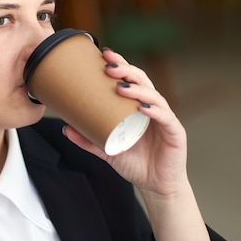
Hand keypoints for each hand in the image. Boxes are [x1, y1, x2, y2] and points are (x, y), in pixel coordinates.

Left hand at [62, 48, 188, 196]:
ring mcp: (165, 119)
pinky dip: (156, 111)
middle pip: (142, 82)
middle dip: (126, 70)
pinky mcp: (175, 133)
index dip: (120, 65)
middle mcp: (153, 108)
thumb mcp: (107, 150)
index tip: (103, 54)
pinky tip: (143, 108)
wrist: (156, 186)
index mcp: (138, 107)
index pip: (131, 79)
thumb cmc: (135, 163)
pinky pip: (166, 118)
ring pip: (154, 96)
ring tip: (121, 87)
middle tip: (108, 67)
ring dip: (138, 89)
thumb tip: (64, 127)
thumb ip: (88, 139)